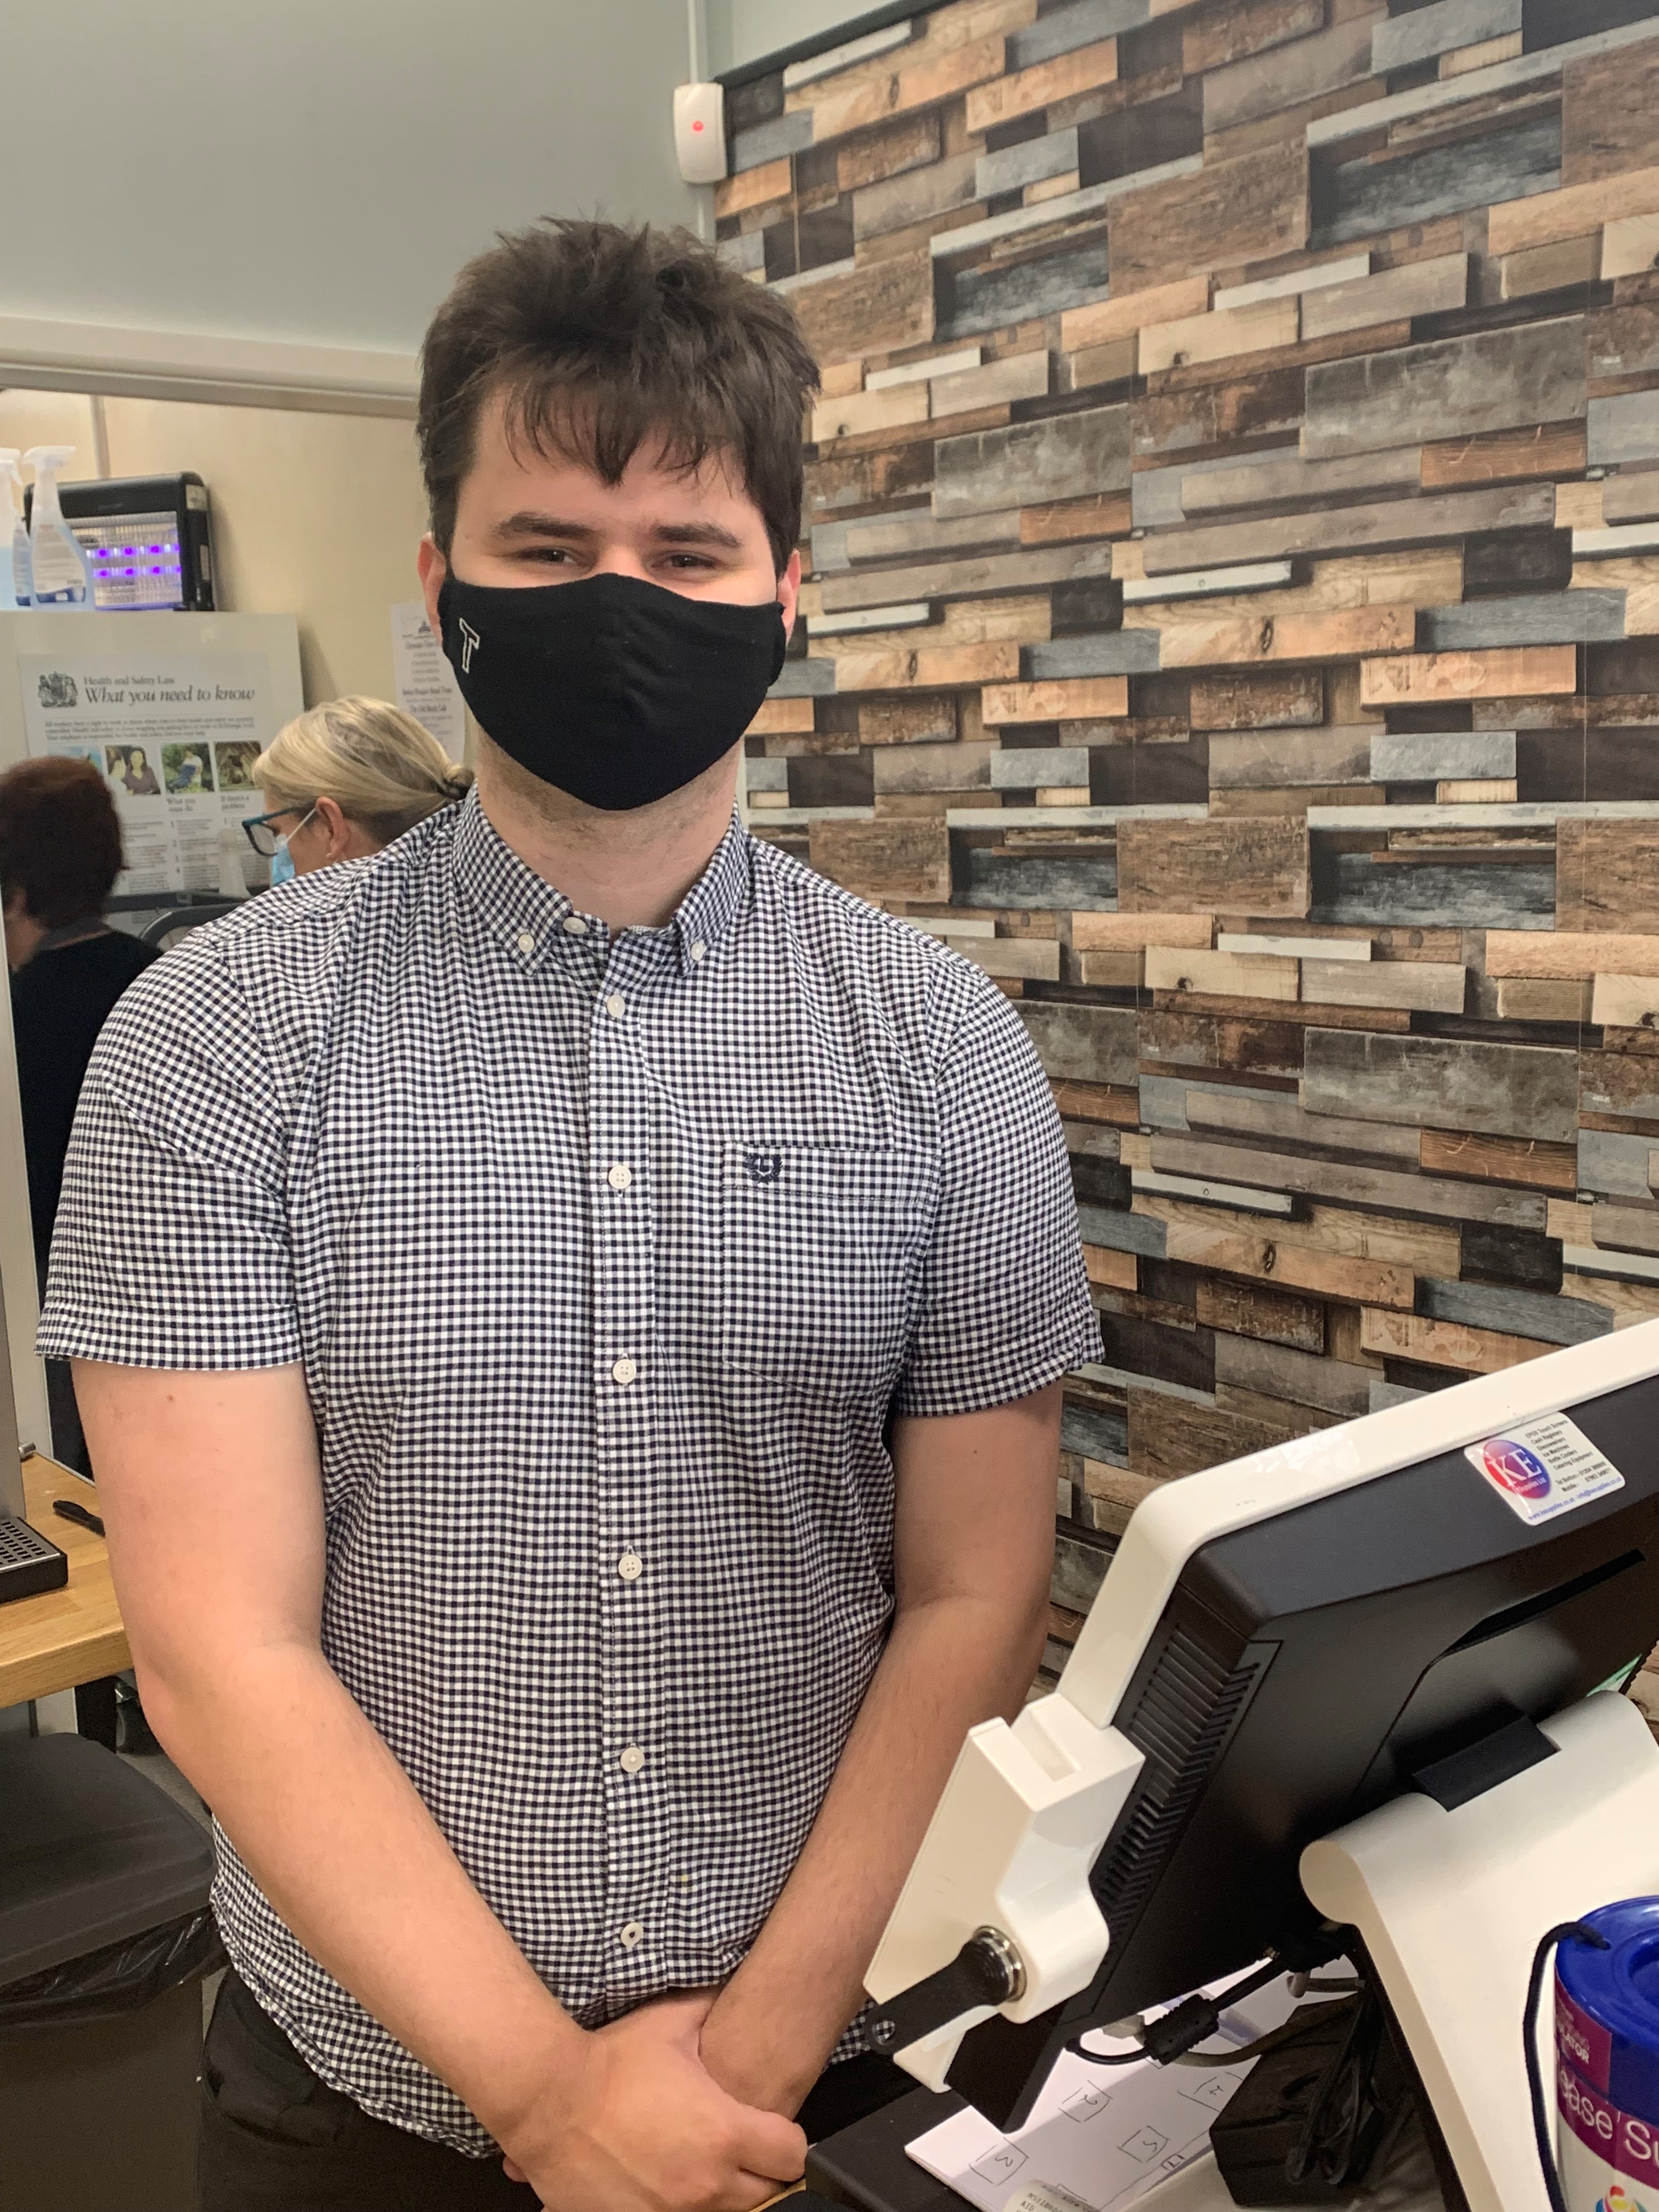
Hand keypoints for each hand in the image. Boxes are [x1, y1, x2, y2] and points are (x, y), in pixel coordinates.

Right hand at [499, 1991, 806, 2211]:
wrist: (548, 2100)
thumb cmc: (610, 2062)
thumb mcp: (671, 2021)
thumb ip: (713, 2009)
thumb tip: (738, 1994)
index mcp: (723, 2133)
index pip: (793, 2155)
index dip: (787, 2139)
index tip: (771, 2128)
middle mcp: (705, 2185)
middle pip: (767, 2195)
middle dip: (760, 2171)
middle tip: (739, 2146)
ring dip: (723, 2191)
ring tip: (700, 2161)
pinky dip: (680, 2206)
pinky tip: (665, 2178)